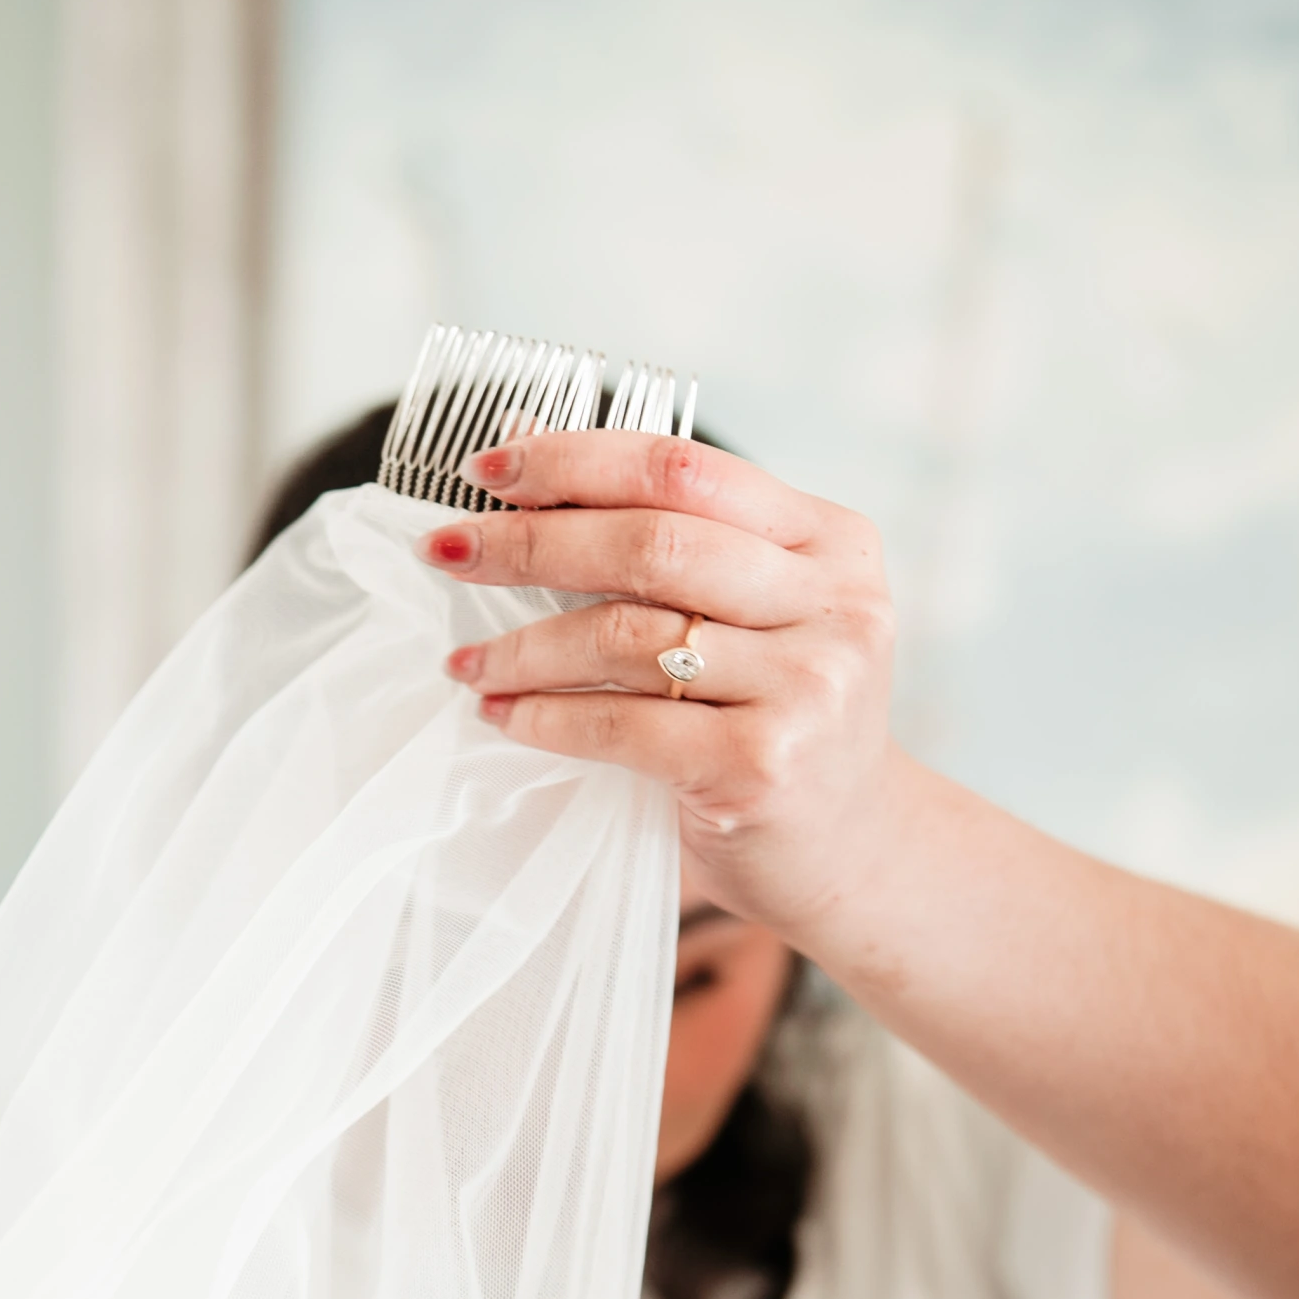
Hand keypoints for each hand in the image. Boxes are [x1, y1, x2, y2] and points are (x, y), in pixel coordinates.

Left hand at [424, 429, 897, 943]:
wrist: (850, 852)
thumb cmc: (778, 723)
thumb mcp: (753, 616)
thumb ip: (669, 541)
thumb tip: (527, 445)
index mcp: (829, 542)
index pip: (684, 469)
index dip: (575, 461)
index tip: (490, 468)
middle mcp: (831, 605)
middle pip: (651, 543)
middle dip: (530, 543)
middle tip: (449, 551)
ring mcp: (804, 687)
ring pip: (626, 636)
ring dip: (522, 646)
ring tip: (468, 660)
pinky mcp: (762, 766)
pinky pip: (621, 724)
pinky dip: (546, 716)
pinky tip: (505, 714)